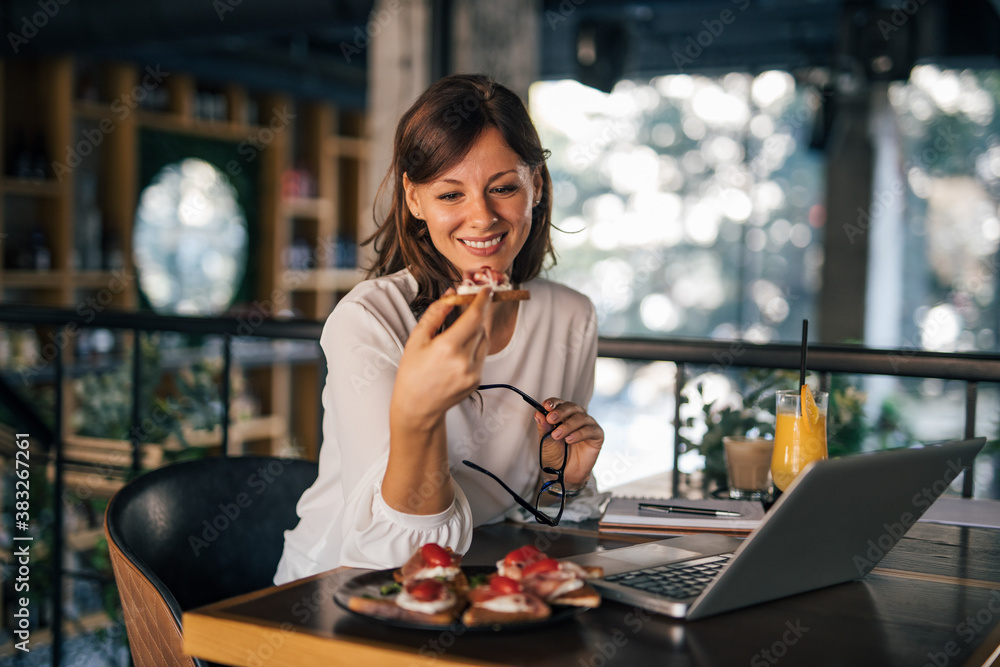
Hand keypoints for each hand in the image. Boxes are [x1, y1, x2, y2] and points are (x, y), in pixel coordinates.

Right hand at [391, 287, 491, 430]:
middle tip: (468, 306)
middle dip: (476, 314)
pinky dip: (475, 346)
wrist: (417, 407)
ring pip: (484, 340)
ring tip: (458, 333)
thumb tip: (451, 292)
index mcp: (448, 348)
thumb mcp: (417, 339)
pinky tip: (459, 350)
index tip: (486, 289)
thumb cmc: (412, 372)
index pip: (474, 317)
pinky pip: (482, 355)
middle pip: (480, 327)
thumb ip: (436, 313)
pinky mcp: (477, 380)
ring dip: (476, 330)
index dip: (482, 300)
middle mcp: (464, 361)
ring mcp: (473, 372)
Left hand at [533, 399, 603, 488]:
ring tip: (557, 435)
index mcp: (563, 415)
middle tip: (551, 419)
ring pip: (580, 417)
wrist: (565, 474)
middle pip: (571, 407)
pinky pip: (590, 430)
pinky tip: (569, 440)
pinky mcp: (597, 435)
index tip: (546, 406)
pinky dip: (579, 434)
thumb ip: (544, 428)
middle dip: (560, 412)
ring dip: (568, 425)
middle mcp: (576, 417)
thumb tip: (538, 413)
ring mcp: (588, 425)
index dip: (553, 403)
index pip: (559, 403)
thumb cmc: (556, 456)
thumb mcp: (545, 441)